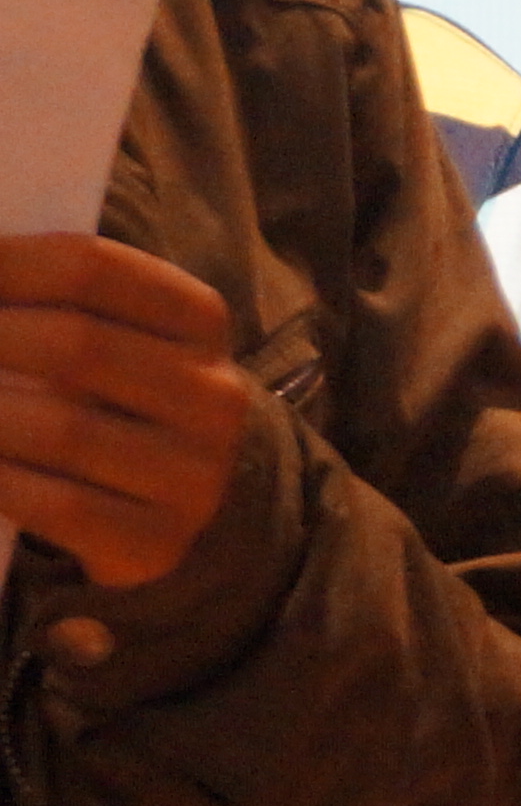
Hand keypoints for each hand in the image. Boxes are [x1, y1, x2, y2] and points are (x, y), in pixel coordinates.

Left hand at [0, 235, 252, 592]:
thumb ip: (43, 306)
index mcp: (199, 319)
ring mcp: (195, 472)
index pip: (91, 269)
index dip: (4, 265)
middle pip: (76, 345)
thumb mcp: (102, 338)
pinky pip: (58, 506)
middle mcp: (213, 392)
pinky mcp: (159, 541)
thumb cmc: (105, 401)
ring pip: (62, 430)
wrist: (160, 503)